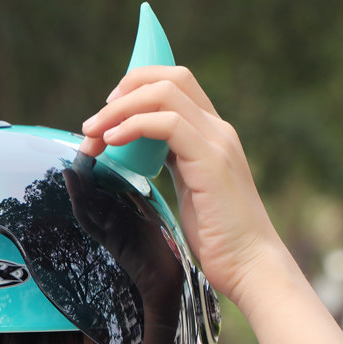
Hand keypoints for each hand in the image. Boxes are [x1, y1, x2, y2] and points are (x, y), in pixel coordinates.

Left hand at [80, 66, 289, 312]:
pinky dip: (133, 125)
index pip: (177, 86)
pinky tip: (112, 141)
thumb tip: (140, 157)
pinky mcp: (211, 160)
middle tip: (92, 123)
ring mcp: (217, 142)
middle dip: (124, 91)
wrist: (250, 264)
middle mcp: (218, 130)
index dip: (137, 88)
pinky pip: (166, 123)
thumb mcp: (190, 192)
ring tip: (92, 134)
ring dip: (119, 109)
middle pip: (169, 79)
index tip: (108, 114)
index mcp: (213, 135)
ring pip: (164, 94)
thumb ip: (173, 165)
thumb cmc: (218, 239)